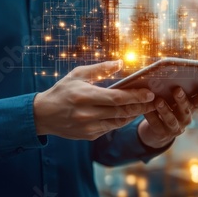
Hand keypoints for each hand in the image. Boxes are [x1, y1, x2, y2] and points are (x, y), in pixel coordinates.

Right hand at [33, 60, 155, 139]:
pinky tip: (130, 114)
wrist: (43, 115)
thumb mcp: (78, 74)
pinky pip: (111, 128)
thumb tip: (121, 62)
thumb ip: (100, 69)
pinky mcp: (89, 136)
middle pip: (121, 112)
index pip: (116, 98)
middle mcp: (87, 114)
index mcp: (84, 96)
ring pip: (118, 122)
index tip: (149, 93)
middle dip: (140, 106)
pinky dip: (122, 121)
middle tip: (154, 101)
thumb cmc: (62, 90)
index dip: (135, 96)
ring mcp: (88, 127)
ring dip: (133, 115)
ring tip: (146, 106)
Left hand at [138, 87, 197, 148]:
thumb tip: (167, 76)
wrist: (158, 130)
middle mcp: (186, 118)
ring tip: (158, 101)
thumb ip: (175, 91)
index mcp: (190, 107)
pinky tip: (146, 110)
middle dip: (181, 100)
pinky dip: (151, 116)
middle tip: (177, 89)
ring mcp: (175, 128)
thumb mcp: (174, 100)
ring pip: (171, 120)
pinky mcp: (162, 134)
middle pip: (186, 110)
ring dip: (165, 110)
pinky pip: (156, 124)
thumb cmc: (168, 107)